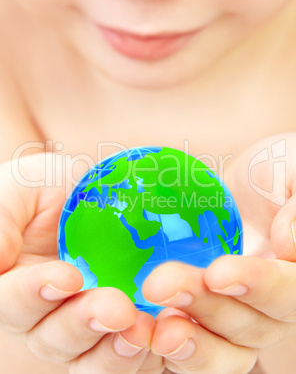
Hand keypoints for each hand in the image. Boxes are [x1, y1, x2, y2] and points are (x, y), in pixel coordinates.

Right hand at [0, 153, 162, 373]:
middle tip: (116, 307)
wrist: (92, 198)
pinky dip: (143, 353)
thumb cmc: (47, 193)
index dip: (34, 293)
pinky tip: (162, 336)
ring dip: (114, 349)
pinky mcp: (117, 333)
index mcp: (15, 285)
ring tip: (140, 328)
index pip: (12, 301)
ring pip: (89, 359)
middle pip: (53, 338)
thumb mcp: (20, 192)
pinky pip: (126, 357)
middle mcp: (43, 317)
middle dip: (83, 323)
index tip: (67, 276)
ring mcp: (82, 330)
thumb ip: (3, 220)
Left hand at [142, 133, 295, 372]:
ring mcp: (241, 318)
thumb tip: (289, 245)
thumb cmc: (271, 176)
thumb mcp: (289, 175)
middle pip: (251, 325)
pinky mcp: (206, 320)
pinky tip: (141, 329)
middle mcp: (274, 306)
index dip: (257, 285)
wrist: (240, 190)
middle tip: (159, 285)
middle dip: (205, 307)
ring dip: (187, 341)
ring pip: (224, 349)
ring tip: (152, 327)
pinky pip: (192, 346)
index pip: (288, 290)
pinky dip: (167, 344)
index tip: (217, 272)